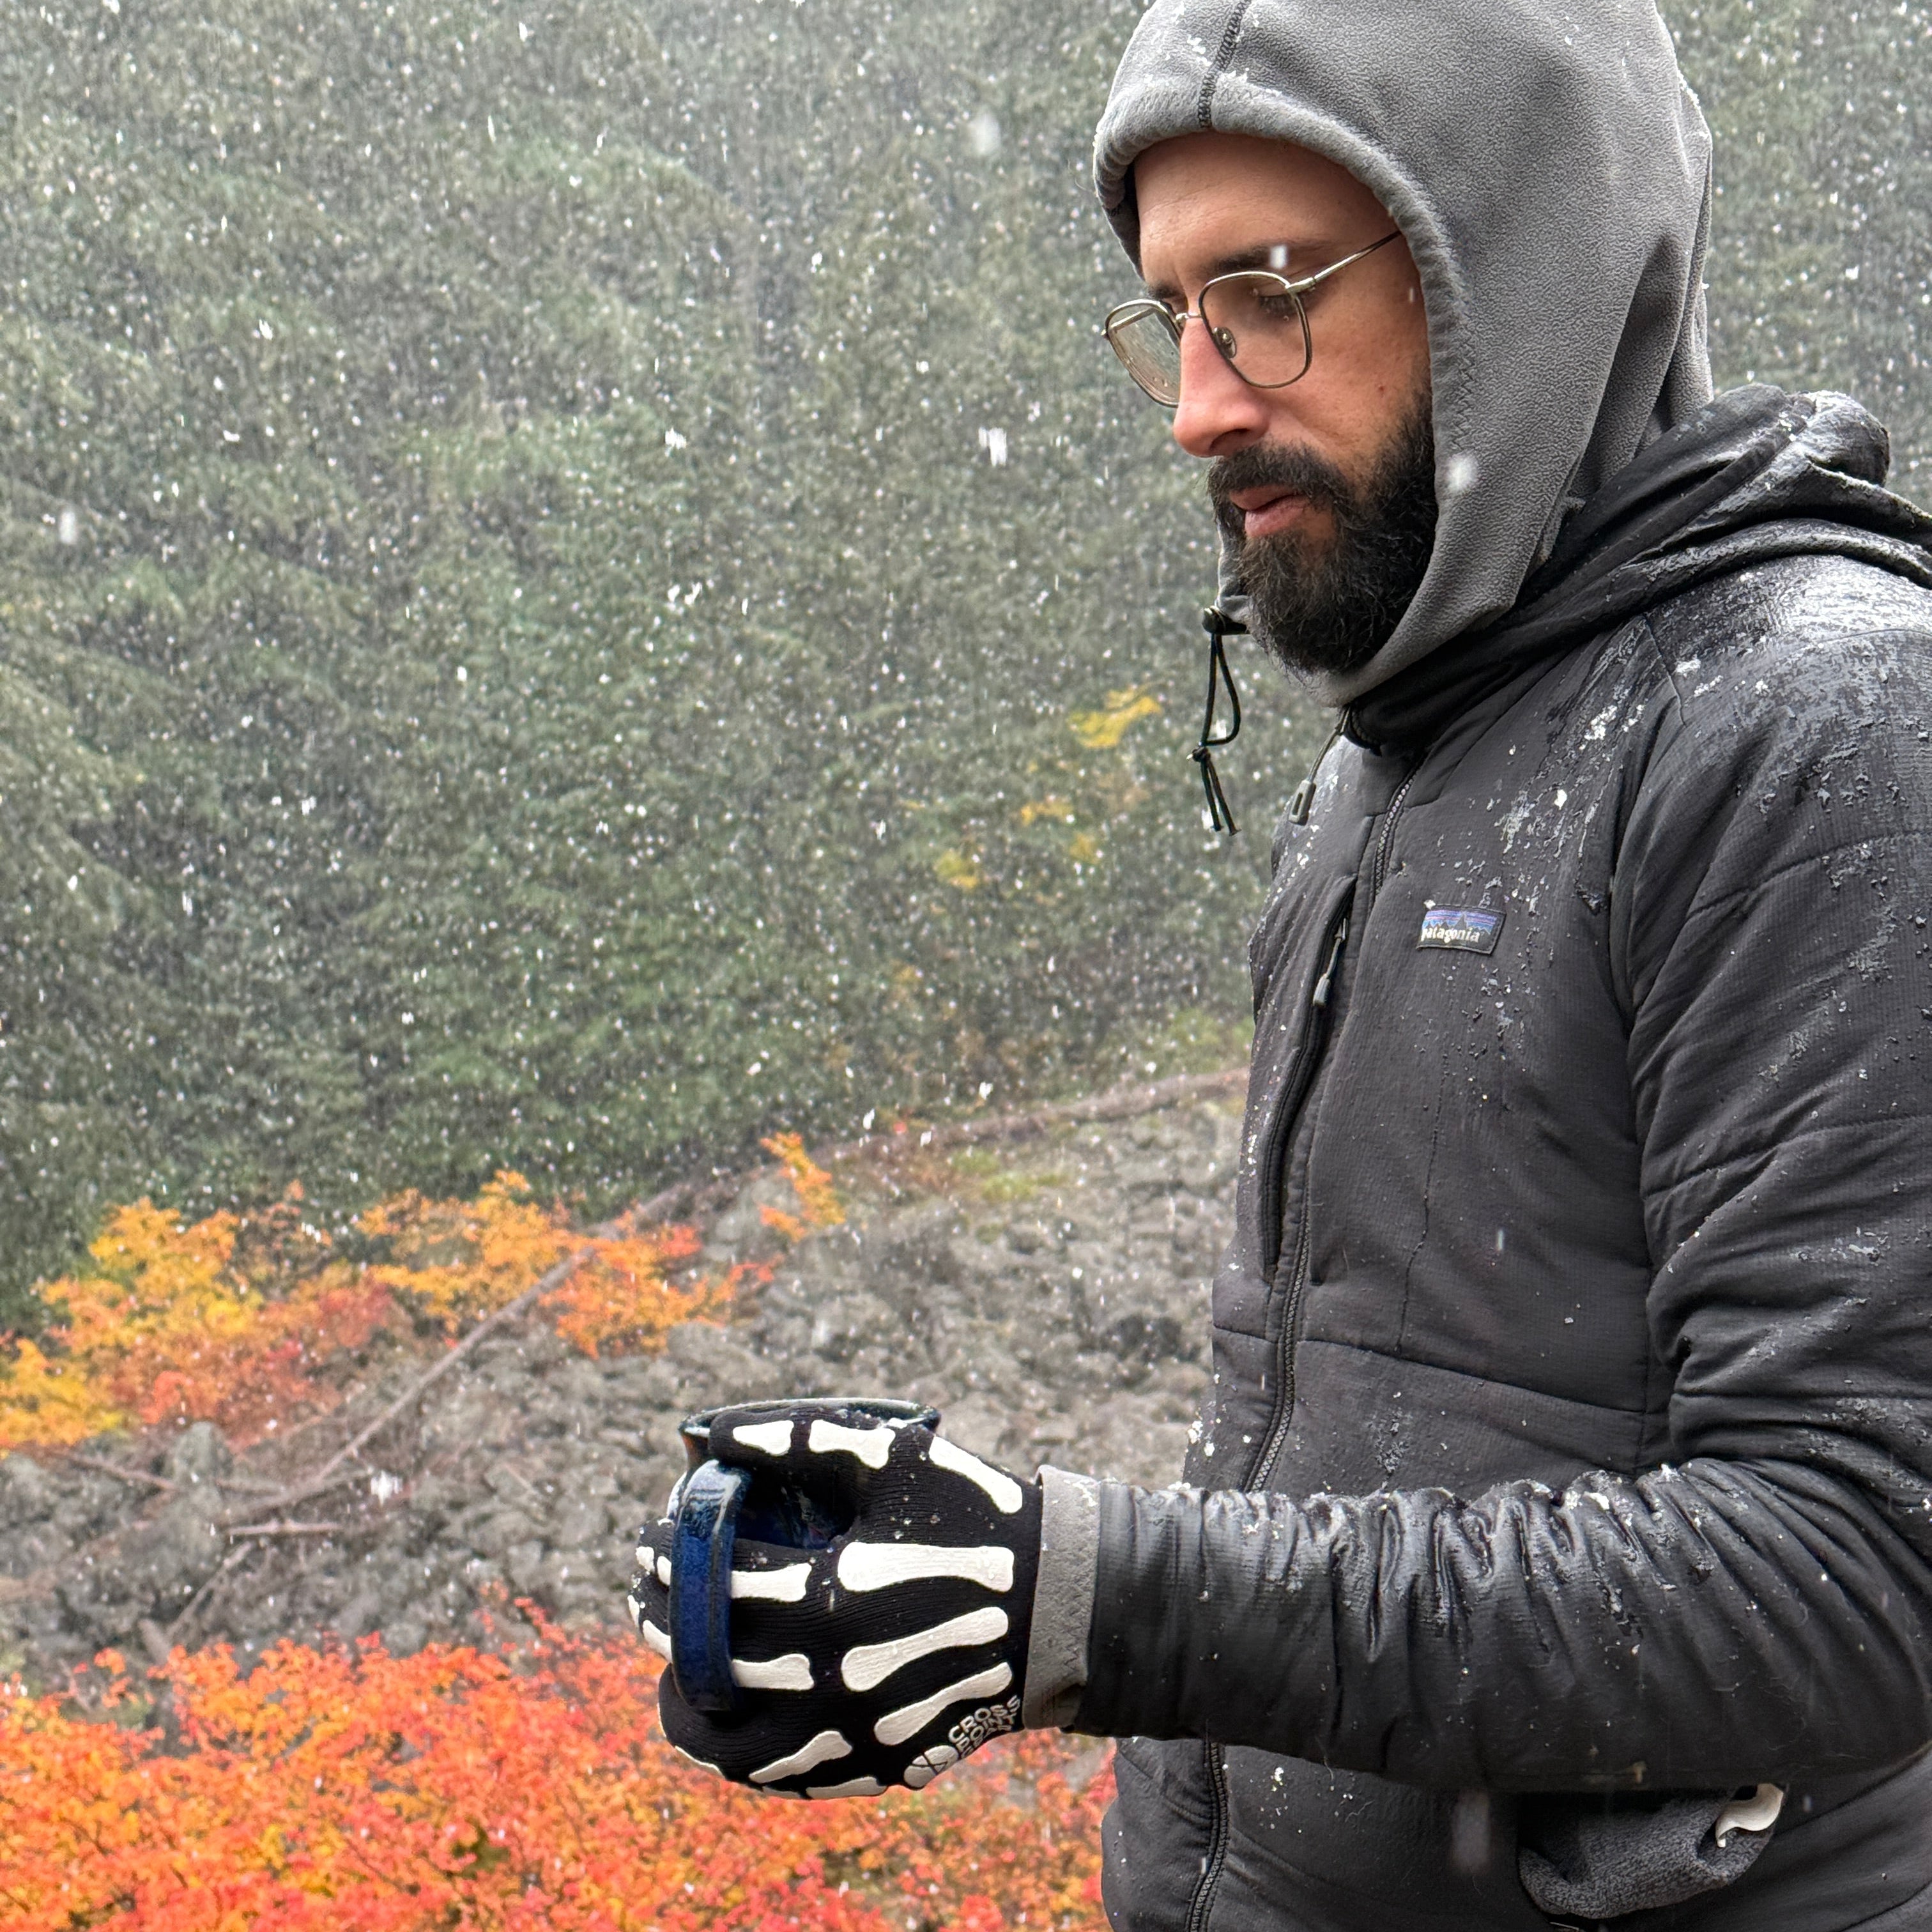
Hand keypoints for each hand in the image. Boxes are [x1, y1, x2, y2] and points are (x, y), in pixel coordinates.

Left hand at [628, 1401, 1041, 1797]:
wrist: (1057, 1603)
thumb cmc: (972, 1516)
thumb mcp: (891, 1457)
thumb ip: (797, 1439)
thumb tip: (710, 1432)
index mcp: (830, 1599)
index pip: (716, 1587)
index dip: (670, 1560)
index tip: (649, 1538)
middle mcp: (834, 1679)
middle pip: (713, 1664)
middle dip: (665, 1623)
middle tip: (647, 1592)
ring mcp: (856, 1732)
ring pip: (737, 1743)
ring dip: (691, 1703)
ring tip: (672, 1668)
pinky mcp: (879, 1762)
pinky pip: (789, 1775)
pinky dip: (744, 1755)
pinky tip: (731, 1722)